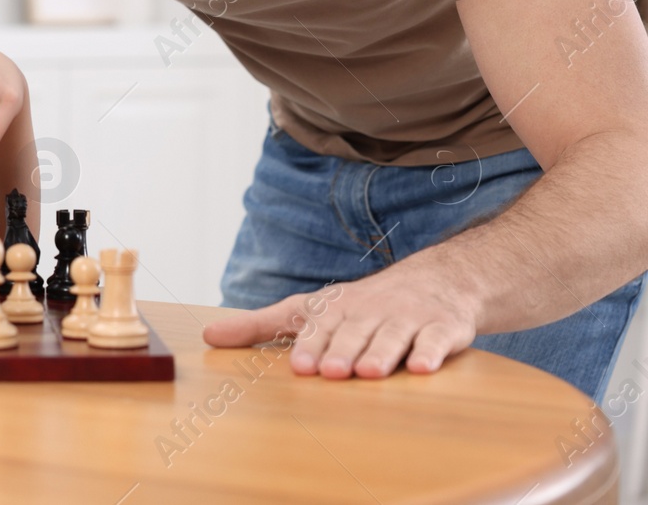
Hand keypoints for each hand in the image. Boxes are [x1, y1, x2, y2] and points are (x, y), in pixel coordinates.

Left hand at [201, 260, 479, 378]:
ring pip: (393, 335)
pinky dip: (430, 353)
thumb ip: (260, 326)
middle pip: (355, 331)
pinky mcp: (444, 327)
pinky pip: (437, 340)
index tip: (299, 366)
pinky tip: (422, 369)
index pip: (320, 325)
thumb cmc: (361, 306)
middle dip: (343, 350)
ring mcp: (408, 317)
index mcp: (336, 307)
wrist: (438, 280)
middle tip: (332, 372)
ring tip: (370, 373)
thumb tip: (208, 336)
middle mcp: (371, 310)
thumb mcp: (310, 310)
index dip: (310, 344)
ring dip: (382, 352)